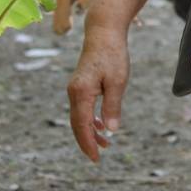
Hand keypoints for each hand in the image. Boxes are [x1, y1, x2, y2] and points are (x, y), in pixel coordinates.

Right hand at [67, 24, 130, 161]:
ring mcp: (75, 89)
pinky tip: (103, 125)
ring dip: (90, 131)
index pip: (82, 125)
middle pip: (77, 124)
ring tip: (106, 143)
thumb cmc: (113, 55)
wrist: (104, 33)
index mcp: (81, 93)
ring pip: (79, 117)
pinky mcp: (80, 86)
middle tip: (98, 157)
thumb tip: (112, 130)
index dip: (88, 143)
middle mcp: (73, 93)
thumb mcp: (117, 81)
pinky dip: (91, 119)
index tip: (96, 158)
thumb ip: (112, 106)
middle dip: (87, 142)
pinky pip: (82, 108)